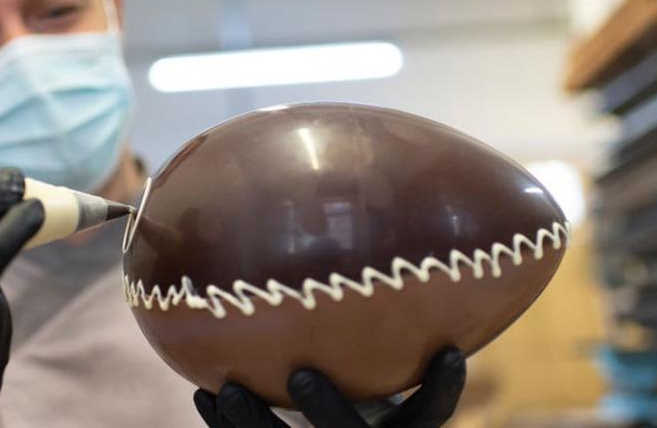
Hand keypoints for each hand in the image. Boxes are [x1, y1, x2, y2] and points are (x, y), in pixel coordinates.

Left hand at [194, 348, 465, 427]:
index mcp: (399, 427)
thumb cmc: (370, 382)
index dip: (441, 389)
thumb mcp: (387, 364)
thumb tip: (398, 247)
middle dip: (325, 408)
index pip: (430, 414)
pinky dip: (225, 424)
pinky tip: (207, 394)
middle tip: (300, 373)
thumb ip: (391, 330)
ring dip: (256, 421)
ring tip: (229, 390)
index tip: (449, 354)